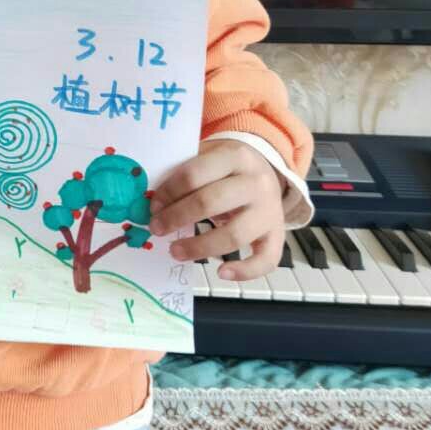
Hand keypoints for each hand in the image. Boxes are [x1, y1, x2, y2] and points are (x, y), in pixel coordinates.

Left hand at [147, 139, 285, 280]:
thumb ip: (185, 173)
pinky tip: (221, 272)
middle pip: (211, 203)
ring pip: (234, 235)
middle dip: (177, 217)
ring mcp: (270, 210)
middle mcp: (256, 182)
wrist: (265, 170)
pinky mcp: (277, 234)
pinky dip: (245, 271)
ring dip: (199, 247)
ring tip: (175, 251)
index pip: (194, 174)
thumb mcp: (209, 157)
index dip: (169, 192)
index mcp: (236, 156)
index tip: (153, 206)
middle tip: (156, 228)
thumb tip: (154, 201)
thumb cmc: (226, 167)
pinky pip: (267, 259)